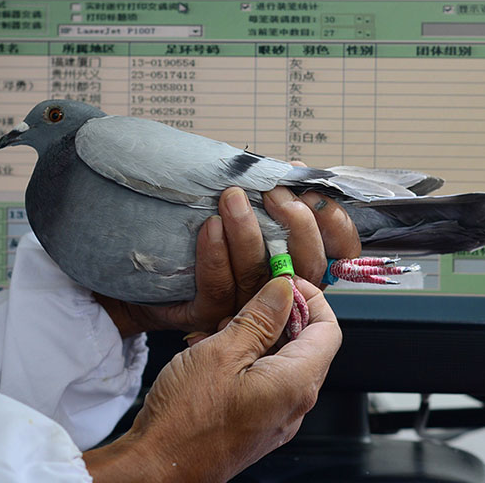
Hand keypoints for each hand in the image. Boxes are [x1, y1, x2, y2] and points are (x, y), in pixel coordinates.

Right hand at [82, 276, 341, 482]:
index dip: (310, 298)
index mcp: (296, 383)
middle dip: (279, 316)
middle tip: (245, 301)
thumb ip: (259, 318)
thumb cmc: (186, 420)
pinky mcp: (255, 425)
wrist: (157, 469)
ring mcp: (275, 418)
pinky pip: (264, 382)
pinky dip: (246, 360)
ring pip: (282, 362)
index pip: (328, 330)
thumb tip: (284, 290)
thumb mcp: (222, 351)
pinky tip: (213, 352)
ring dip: (257, 336)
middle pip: (307, 345)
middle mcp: (294, 405)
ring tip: (220, 327)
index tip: (284, 281)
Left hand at [98, 183, 360, 336]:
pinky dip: (214, 255)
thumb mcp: (245, 212)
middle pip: (307, 267)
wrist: (147, 276)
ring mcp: (245, 309)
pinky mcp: (210, 316)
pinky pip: (218, 287)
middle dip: (296, 227)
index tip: (316, 197)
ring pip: (259, 276)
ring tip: (233, 197)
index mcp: (297, 264)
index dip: (336, 227)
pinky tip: (208, 227)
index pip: (336, 251)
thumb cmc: (203, 237)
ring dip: (248, 233)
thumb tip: (296, 167)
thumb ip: (273, 195)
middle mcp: (278, 291)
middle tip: (274, 194)